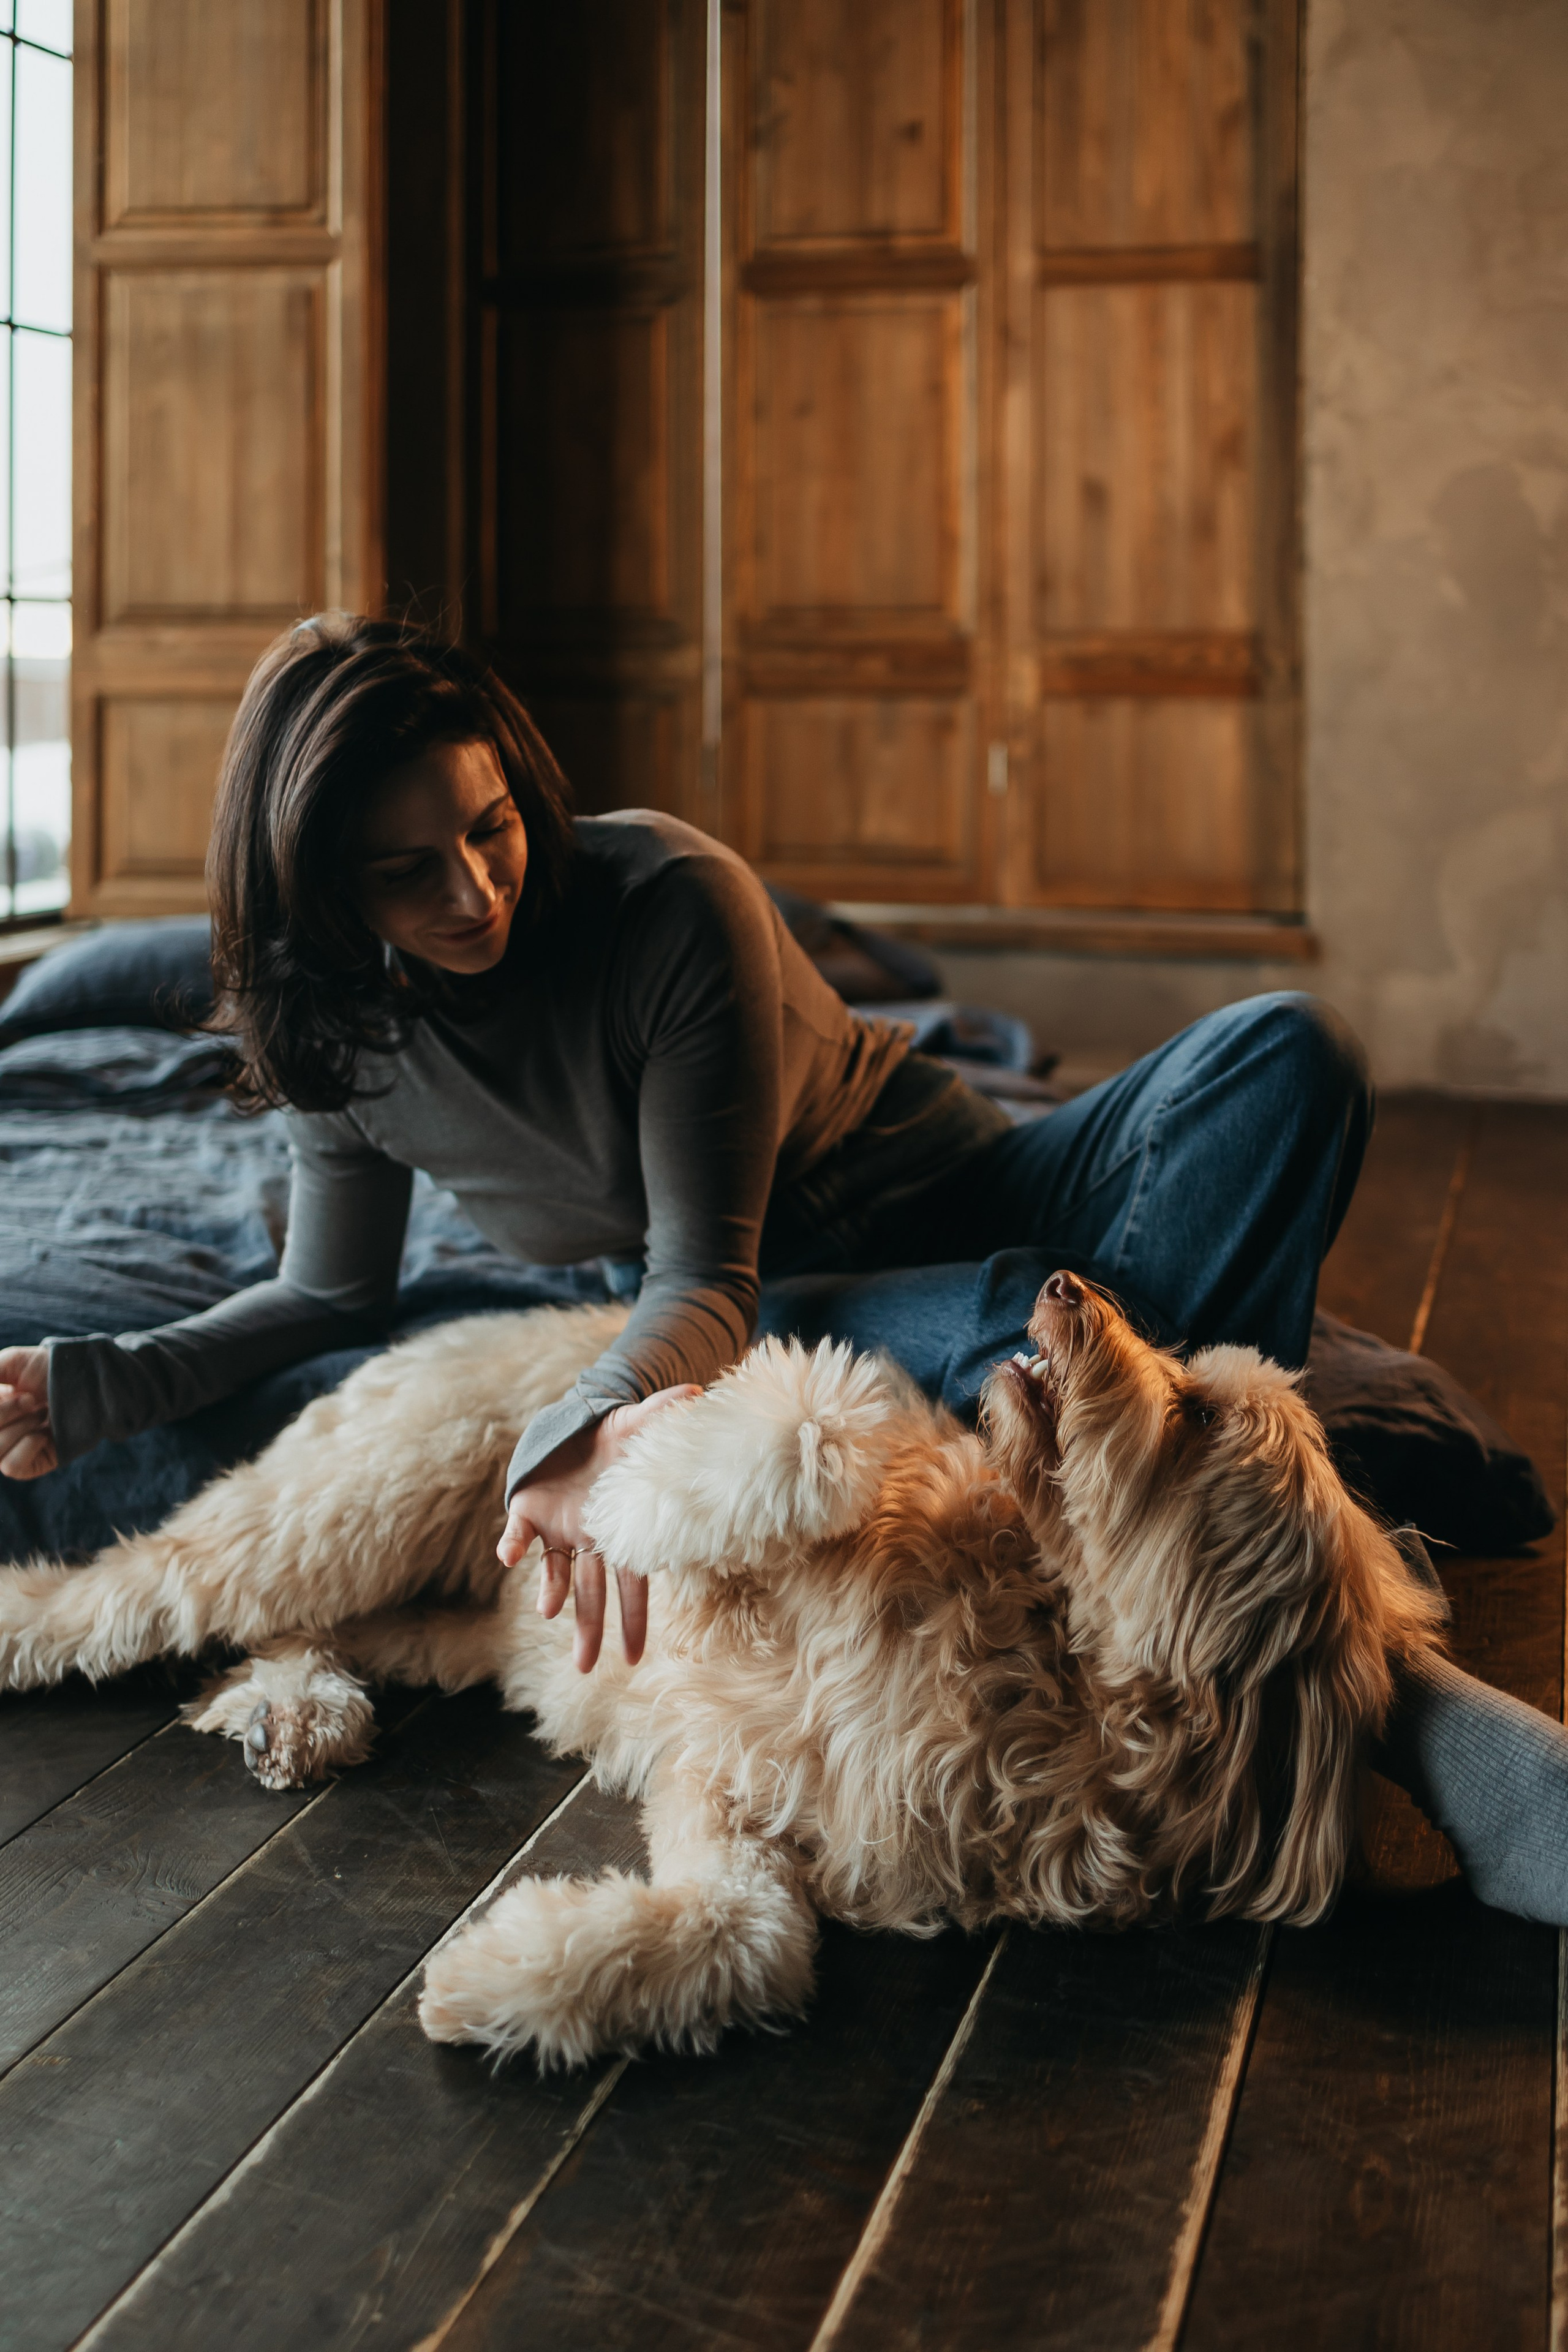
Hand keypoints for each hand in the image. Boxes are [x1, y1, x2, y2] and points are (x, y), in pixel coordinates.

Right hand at [0, 1344, 55, 1479]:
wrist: (86, 1380)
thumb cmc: (47, 1369)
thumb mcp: (9, 1363)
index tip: (9, 1390)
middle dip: (5, 1411)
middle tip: (31, 1398)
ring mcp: (11, 1450)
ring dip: (19, 1426)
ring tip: (41, 1411)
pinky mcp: (31, 1465)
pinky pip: (11, 1467)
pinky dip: (26, 1446)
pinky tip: (42, 1433)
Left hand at [497, 1385, 700, 1673]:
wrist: (576, 1428)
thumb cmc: (618, 1436)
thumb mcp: (642, 1423)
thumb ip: (664, 1411)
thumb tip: (696, 1393)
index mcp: (621, 1531)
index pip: (632, 1584)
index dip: (633, 1619)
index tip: (635, 1656)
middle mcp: (591, 1539)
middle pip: (593, 1592)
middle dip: (591, 1629)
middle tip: (587, 1669)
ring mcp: (560, 1529)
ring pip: (558, 1575)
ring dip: (554, 1597)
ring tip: (551, 1615)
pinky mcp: (529, 1513)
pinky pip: (519, 1533)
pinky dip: (513, 1545)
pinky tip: (510, 1556)